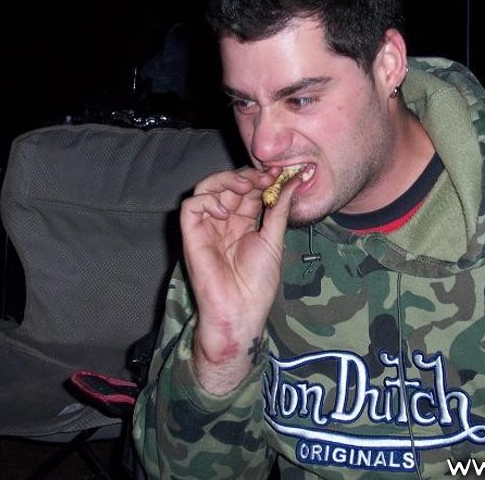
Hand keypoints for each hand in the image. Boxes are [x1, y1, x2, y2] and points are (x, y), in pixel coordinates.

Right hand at [180, 167, 296, 392]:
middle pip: (229, 184)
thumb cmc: (257, 284)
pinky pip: (191, 206)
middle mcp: (223, 220)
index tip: (280, 173)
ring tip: (247, 186)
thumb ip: (278, 210)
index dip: (262, 178)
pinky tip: (225, 211)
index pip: (249, 190)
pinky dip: (207, 201)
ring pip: (207, 187)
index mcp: (243, 222)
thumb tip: (293, 181)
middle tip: (266, 177)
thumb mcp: (273, 241)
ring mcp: (207, 226)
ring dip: (227, 180)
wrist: (240, 311)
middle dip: (248, 176)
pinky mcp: (191, 235)